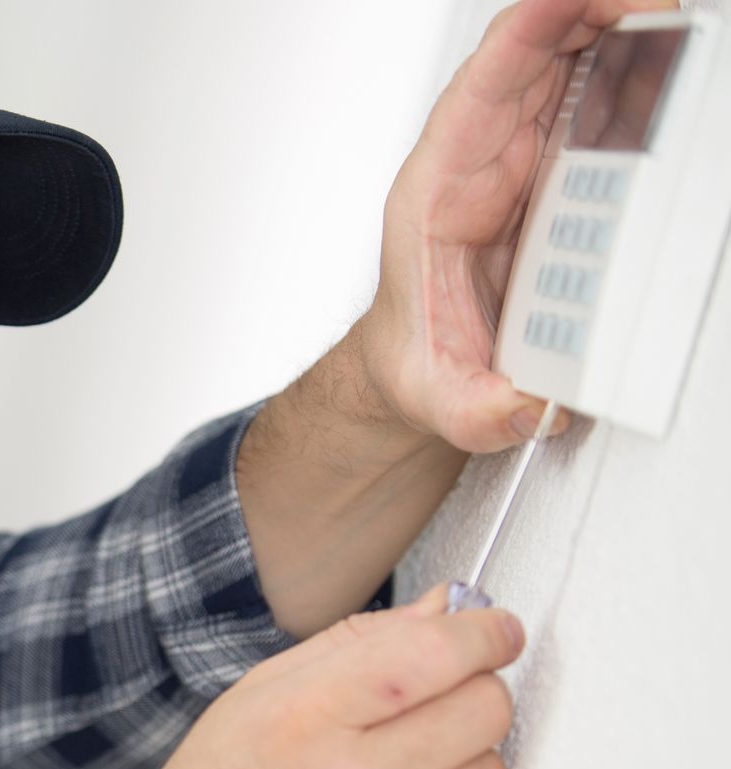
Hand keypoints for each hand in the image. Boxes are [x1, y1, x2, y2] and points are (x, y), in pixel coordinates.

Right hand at [103, 584, 521, 768]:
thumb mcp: (255, 697)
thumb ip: (354, 644)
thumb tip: (444, 612)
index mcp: (304, 717)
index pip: (436, 653)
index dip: (484, 632)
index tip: (494, 630)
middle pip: (485, 709)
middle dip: (475, 691)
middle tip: (441, 699)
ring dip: (461, 760)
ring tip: (403, 768)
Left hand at [357, 0, 676, 452]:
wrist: (415, 365)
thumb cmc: (419, 359)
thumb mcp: (443, 398)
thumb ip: (481, 408)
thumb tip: (532, 406)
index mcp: (440, 188)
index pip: (484, 82)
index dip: (533, 28)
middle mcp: (476, 159)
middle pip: (534, 51)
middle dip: (597, 9)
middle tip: (661, 7)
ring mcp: (515, 156)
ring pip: (564, 62)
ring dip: (619, 28)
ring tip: (674, 21)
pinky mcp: (549, 168)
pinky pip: (588, 96)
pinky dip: (628, 66)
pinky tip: (667, 59)